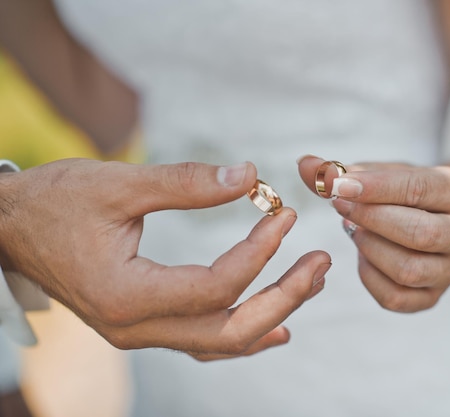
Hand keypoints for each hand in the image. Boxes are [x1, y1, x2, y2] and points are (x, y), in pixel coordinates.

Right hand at [0, 158, 330, 359]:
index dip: (259, 252)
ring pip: (220, 342)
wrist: (11, 228)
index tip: (284, 215)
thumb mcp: (117, 183)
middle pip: (229, 330)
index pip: (216, 286)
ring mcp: (140, 333)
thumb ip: (186, 182)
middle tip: (321, 263)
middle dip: (283, 297)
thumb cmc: (55, 203)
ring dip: (271, 314)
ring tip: (310, 283)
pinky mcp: (144, 324)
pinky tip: (277, 326)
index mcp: (127, 294)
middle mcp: (135, 328)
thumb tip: (247, 175)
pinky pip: (203, 340)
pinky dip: (244, 333)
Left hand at [298, 156, 449, 312]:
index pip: (419, 190)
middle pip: (420, 234)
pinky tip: (363, 256)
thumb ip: (341, 171)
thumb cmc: (402, 192)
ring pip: (409, 270)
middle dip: (372, 219)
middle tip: (340, 206)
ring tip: (354, 230)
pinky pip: (395, 298)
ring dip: (370, 249)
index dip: (375, 189)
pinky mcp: (431, 297)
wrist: (432, 217)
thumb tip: (305, 164)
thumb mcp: (380, 173)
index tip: (339, 187)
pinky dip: (369, 277)